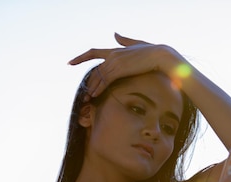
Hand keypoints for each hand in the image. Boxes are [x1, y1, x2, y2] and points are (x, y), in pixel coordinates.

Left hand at [68, 33, 183, 97]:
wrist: (160, 55)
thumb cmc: (152, 51)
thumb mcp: (136, 44)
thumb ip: (124, 41)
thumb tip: (115, 34)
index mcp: (115, 50)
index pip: (93, 52)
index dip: (81, 58)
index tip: (70, 63)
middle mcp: (112, 55)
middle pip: (95, 70)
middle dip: (89, 83)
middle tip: (83, 94)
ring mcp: (115, 62)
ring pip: (99, 77)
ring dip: (93, 89)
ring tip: (87, 99)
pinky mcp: (120, 69)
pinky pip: (105, 80)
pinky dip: (99, 88)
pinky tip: (95, 96)